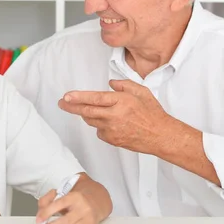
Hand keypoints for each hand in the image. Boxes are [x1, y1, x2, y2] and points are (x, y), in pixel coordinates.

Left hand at [35, 188, 99, 223]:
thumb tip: (40, 214)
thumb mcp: (60, 193)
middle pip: (65, 221)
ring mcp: (89, 220)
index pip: (59, 204)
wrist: (94, 203)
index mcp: (75, 197)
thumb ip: (47, 200)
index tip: (39, 219)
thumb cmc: (74, 200)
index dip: (47, 212)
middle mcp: (84, 208)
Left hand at [58, 79, 173, 154]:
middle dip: (71, 107)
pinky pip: (99, 131)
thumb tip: (111, 83)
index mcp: (121, 102)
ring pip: (91, 121)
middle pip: (86, 111)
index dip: (78, 97)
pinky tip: (110, 122)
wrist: (161, 136)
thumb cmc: (153, 114)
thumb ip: (124, 85)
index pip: (94, 98)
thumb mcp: (141, 92)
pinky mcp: (112, 140)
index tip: (67, 96)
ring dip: (87, 115)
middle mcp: (114, 116)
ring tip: (88, 110)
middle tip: (62, 103)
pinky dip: (100, 125)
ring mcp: (112, 130)